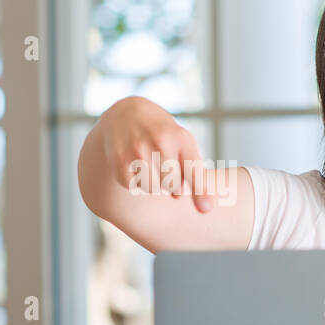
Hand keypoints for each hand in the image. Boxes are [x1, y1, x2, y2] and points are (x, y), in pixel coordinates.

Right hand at [100, 97, 215, 212]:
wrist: (127, 115)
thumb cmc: (163, 135)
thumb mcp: (183, 144)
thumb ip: (195, 174)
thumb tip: (200, 207)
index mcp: (181, 138)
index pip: (193, 170)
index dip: (201, 191)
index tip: (206, 209)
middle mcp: (160, 142)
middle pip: (173, 186)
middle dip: (172, 184)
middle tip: (166, 169)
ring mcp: (137, 150)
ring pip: (152, 188)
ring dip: (153, 185)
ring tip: (151, 168)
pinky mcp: (119, 159)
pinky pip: (132, 187)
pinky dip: (135, 182)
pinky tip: (135, 166)